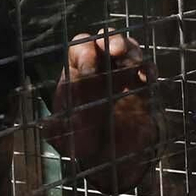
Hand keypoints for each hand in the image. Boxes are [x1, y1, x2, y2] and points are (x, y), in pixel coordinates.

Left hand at [47, 30, 158, 194]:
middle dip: (112, 39)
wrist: (109, 157)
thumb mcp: (62, 136)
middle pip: (106, 39)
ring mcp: (123, 75)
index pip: (79, 49)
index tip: (88, 70)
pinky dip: (148, 70)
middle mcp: (101, 68)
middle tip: (116, 51)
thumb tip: (46, 125)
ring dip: (132, 52)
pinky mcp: (142, 88)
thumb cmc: (82, 141)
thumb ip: (54, 129)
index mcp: (77, 73)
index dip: (84, 53)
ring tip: (132, 65)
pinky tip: (146, 79)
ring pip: (130, 49)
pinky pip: (148, 70)